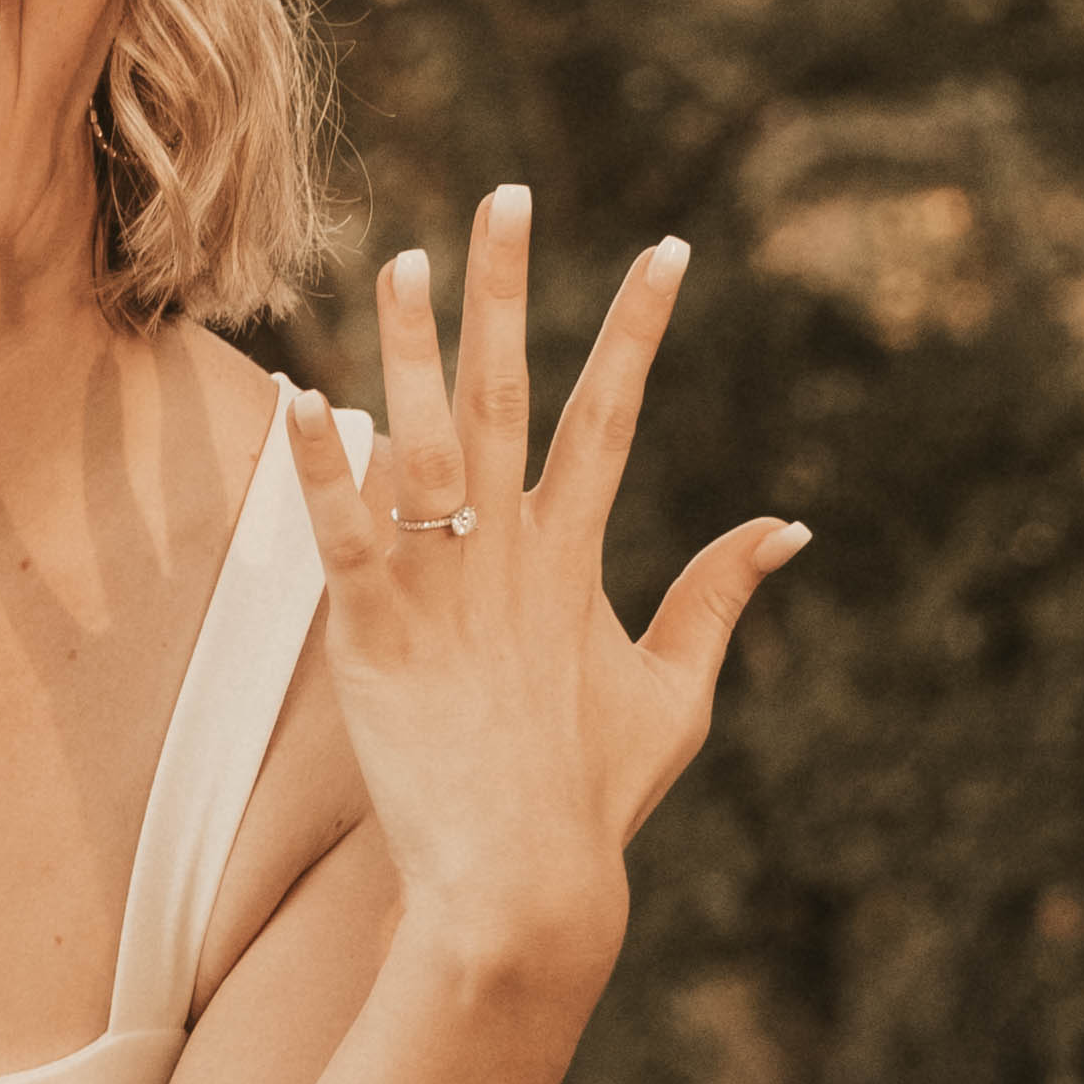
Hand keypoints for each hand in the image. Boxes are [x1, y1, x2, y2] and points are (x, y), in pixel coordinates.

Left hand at [284, 196, 802, 994]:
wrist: (527, 889)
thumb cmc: (593, 800)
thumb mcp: (674, 693)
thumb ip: (717, 599)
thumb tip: (788, 527)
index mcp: (579, 557)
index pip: (615, 413)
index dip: (640, 327)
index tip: (668, 247)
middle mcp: (514, 554)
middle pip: (513, 392)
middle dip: (511, 289)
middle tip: (507, 195)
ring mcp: (445, 591)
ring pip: (423, 442)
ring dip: (410, 347)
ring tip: (399, 257)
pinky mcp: (376, 637)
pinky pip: (344, 535)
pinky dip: (317, 468)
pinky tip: (296, 397)